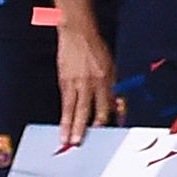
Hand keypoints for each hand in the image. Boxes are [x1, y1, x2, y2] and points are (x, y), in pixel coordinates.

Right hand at [55, 30, 116, 148]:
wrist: (78, 34)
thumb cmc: (97, 49)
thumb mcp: (111, 66)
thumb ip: (112, 86)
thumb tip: (114, 104)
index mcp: (105, 78)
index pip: (105, 103)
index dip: (103, 118)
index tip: (101, 130)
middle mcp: (90, 82)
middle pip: (87, 109)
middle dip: (83, 127)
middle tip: (78, 143)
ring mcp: (75, 82)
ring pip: (72, 108)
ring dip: (69, 126)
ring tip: (66, 139)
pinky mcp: (63, 81)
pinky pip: (65, 101)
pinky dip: (64, 114)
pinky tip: (62, 124)